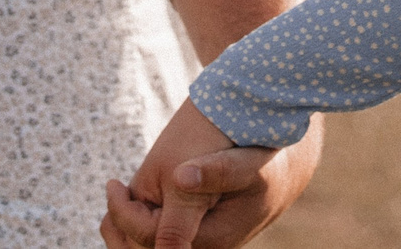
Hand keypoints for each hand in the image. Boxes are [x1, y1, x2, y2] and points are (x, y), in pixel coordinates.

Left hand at [100, 97, 320, 248]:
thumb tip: (180, 178)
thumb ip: (216, 172)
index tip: (114, 184)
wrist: (288, 165)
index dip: (125, 215)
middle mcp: (204, 248)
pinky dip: (139, 226)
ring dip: (126, 231)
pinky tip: (131, 201)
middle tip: (112, 191)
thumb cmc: (267, 160)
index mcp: (212, 238)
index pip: (152, 241)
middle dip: (119, 231)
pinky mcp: (198, 232)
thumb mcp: (245, 162)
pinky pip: (161, 240)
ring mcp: (200, 243)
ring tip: (116, 196)